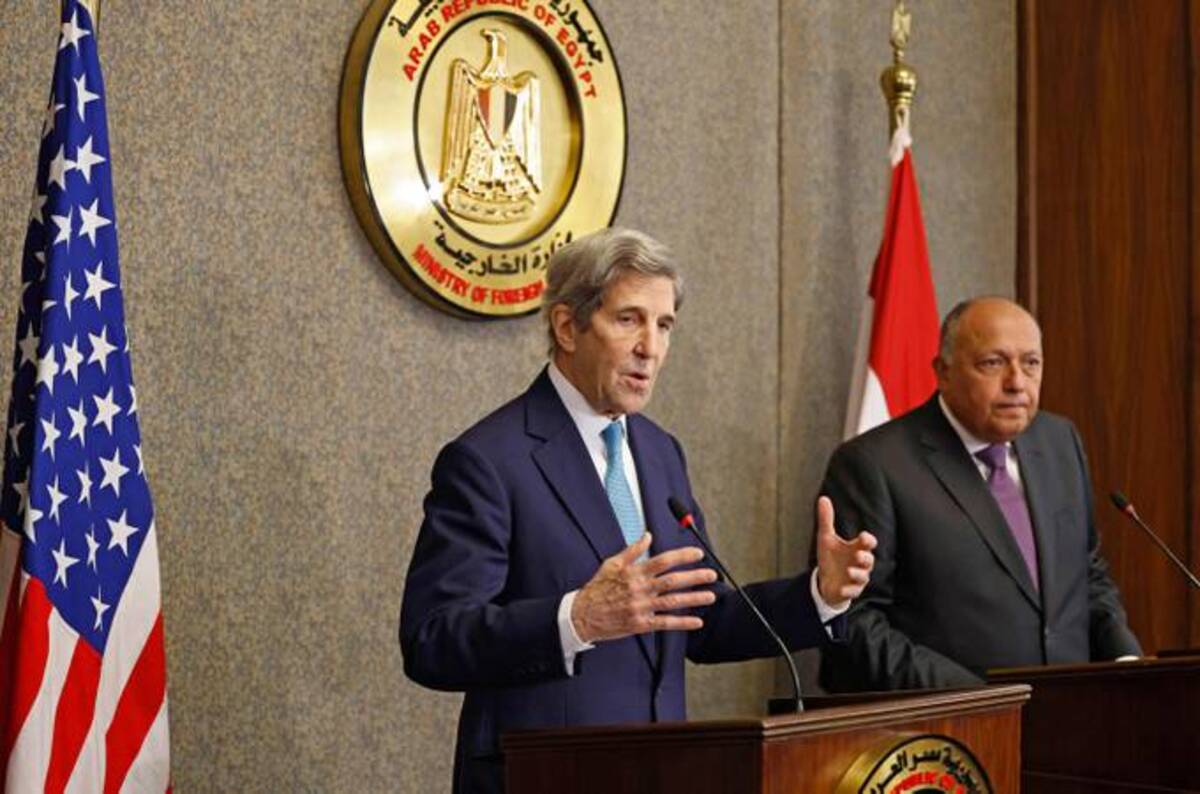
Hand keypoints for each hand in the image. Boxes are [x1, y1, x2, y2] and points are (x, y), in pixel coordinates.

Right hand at [571, 533, 718, 642]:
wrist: (582, 615)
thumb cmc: (597, 588)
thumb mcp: (611, 564)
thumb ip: (632, 550)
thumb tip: (648, 536)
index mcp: (633, 572)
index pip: (663, 560)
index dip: (682, 556)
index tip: (698, 553)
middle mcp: (639, 589)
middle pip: (672, 580)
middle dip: (694, 577)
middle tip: (712, 574)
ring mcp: (641, 607)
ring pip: (672, 602)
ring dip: (694, 598)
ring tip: (710, 596)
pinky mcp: (640, 624)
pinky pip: (665, 623)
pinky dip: (682, 622)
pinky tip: (697, 621)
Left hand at [814, 496, 876, 607]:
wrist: (825, 581)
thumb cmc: (831, 557)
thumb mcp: (826, 538)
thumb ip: (826, 519)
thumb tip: (823, 498)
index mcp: (856, 549)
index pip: (867, 543)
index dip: (867, 540)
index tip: (863, 537)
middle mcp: (859, 564)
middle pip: (869, 560)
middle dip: (865, 558)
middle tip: (858, 555)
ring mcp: (856, 578)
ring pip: (863, 577)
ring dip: (858, 574)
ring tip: (850, 570)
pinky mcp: (850, 591)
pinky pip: (854, 592)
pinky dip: (850, 590)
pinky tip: (843, 588)